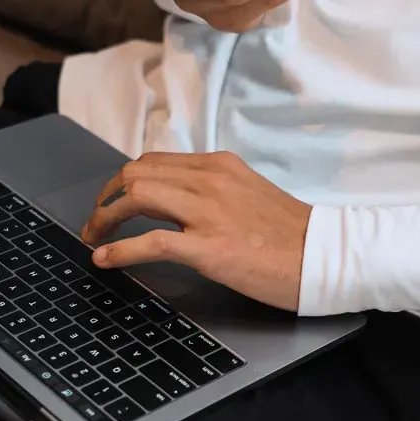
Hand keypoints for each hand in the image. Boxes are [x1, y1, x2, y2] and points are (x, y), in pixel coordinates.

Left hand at [80, 152, 311, 310]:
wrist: (326, 256)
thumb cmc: (292, 234)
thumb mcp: (250, 193)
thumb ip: (215, 190)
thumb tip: (176, 200)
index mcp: (219, 166)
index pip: (154, 161)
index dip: (123, 181)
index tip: (111, 200)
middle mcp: (211, 180)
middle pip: (136, 173)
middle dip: (106, 197)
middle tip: (95, 221)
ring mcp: (209, 213)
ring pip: (137, 197)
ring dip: (104, 217)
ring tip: (93, 237)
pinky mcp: (210, 247)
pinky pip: (151, 242)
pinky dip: (120, 249)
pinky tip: (105, 258)